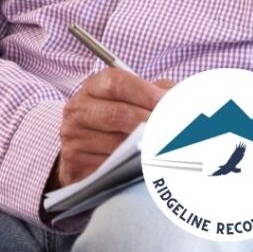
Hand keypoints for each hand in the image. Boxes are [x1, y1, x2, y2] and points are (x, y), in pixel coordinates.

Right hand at [52, 70, 171, 188]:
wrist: (86, 153)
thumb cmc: (116, 123)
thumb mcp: (131, 100)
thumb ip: (154, 92)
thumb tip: (177, 98)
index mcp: (91, 89)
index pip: (115, 82)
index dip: (145, 92)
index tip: (169, 103)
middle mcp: (78, 110)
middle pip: (118, 114)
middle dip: (151, 123)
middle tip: (175, 131)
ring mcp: (75, 139)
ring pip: (117, 145)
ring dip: (146, 149)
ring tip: (168, 149)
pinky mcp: (78, 166)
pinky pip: (111, 168)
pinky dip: (133, 169)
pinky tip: (150, 167)